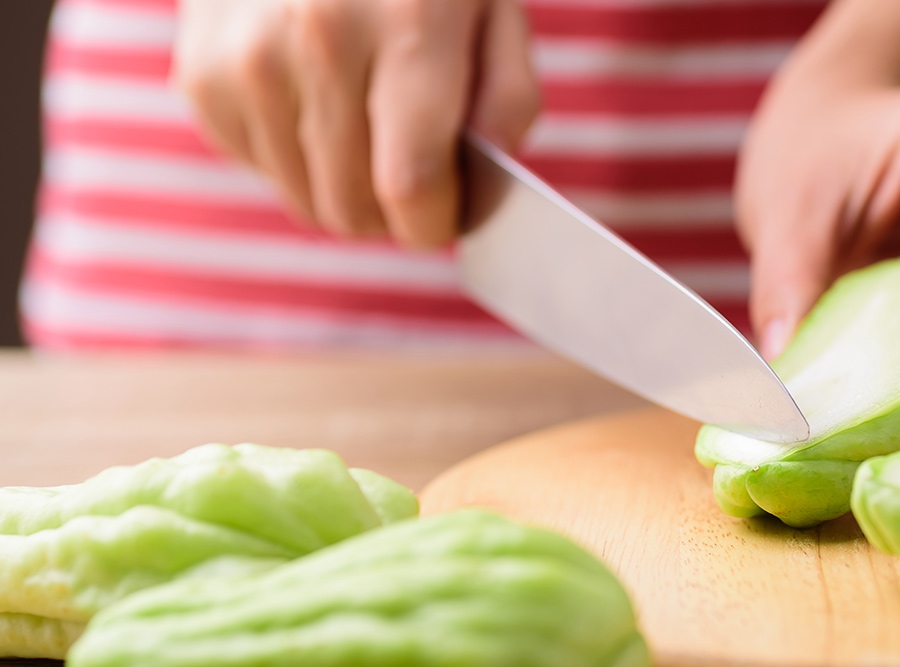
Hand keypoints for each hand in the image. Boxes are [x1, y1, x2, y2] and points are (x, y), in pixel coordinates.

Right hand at [173, 0, 539, 244]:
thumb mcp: (496, 12)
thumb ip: (506, 105)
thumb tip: (477, 197)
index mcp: (408, 25)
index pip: (410, 184)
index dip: (436, 222)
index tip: (449, 215)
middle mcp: (317, 40)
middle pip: (353, 207)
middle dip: (395, 215)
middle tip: (414, 178)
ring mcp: (247, 59)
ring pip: (307, 201)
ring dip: (346, 189)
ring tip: (367, 129)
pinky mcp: (203, 77)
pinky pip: (264, 170)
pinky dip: (298, 158)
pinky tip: (316, 101)